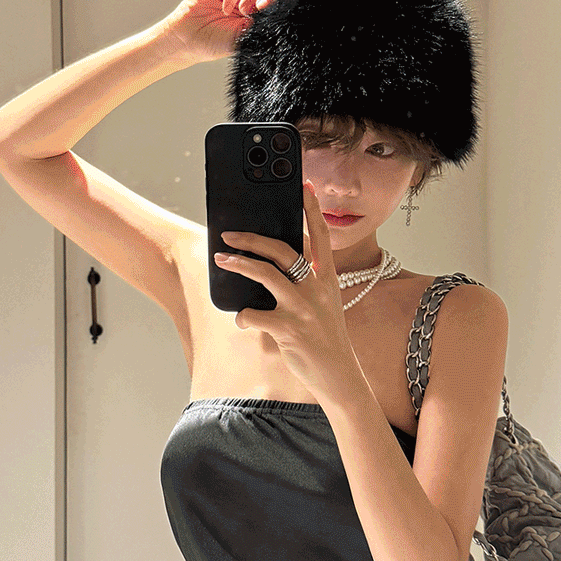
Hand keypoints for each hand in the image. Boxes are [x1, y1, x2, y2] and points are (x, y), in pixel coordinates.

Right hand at [159, 0, 283, 64]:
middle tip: (261, 7)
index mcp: (258, 17)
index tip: (278, 12)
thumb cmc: (213, 44)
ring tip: (243, 11)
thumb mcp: (242, 41)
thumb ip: (260, 29)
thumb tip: (278, 21)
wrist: (187, 40)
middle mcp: (250, 3)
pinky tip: (226, 8)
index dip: (281, 4)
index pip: (277, 5)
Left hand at [214, 181, 360, 402]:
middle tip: (230, 234)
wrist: (338, 374)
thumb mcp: (325, 304)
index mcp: (327, 278)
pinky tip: (242, 319)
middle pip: (281, 250)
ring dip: (238, 264)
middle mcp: (316, 289)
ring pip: (264, 274)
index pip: (320, 236)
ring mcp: (302, 308)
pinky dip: (242, 315)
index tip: (304, 186)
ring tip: (221, 260)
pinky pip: (253, 314)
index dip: (312, 210)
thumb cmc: (326, 337)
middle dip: (252, 238)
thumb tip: (271, 265)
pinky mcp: (288, 329)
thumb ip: (306, 283)